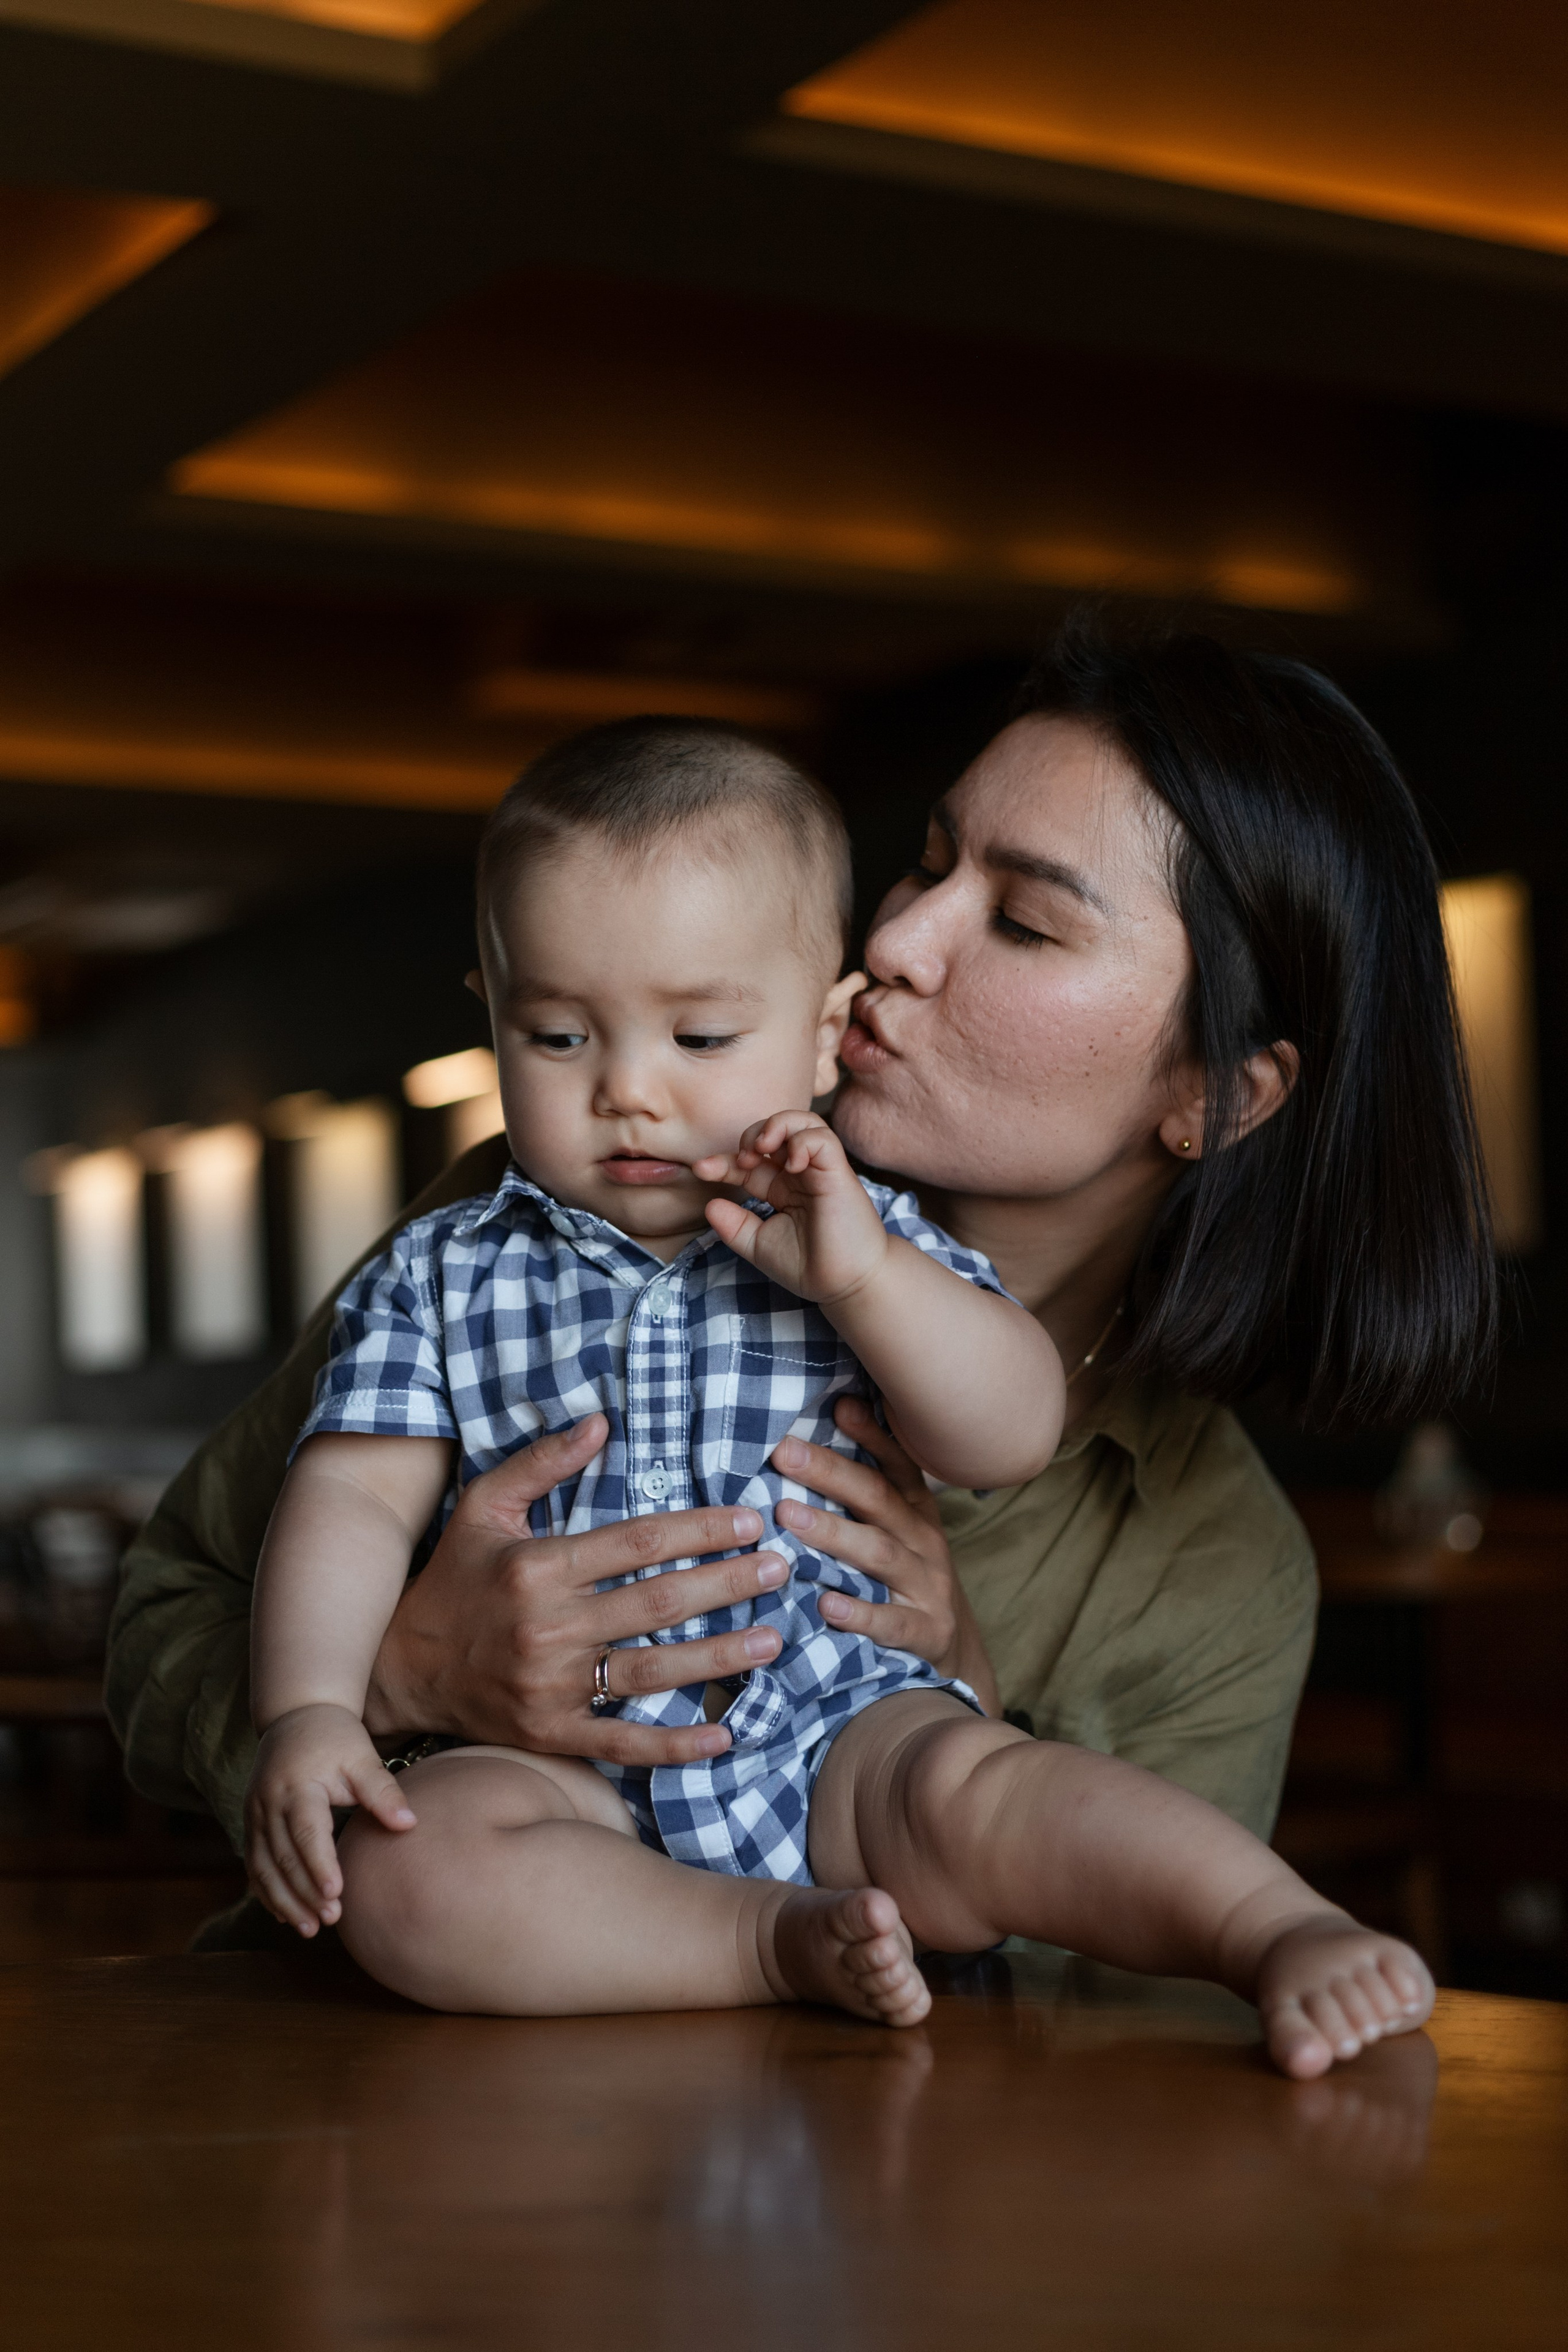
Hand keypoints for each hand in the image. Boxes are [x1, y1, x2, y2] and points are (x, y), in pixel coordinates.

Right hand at [245, 1702, 415, 1937]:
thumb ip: (382, 1791)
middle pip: (284, 1856)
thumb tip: (409, 1824)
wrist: (296, 1715)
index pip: (307, 1833)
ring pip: (263, 1866)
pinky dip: (267, 1891)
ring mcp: (254, 1814)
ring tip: (309, 1928)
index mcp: (297, 1786)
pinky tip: (285, 1914)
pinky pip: (254, 1864)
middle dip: (304, 1893)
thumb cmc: (335, 1738)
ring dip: (284, 1900)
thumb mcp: (361, 1757)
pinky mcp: (251, 1822)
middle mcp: (268, 1802)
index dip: (319, 1866)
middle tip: (331, 1920)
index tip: (336, 1894)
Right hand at [362, 1415, 789, 1767]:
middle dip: (725, 1585)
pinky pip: (623, 1743)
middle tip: (779, 1570)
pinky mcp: (552, 1734)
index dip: (699, 1530)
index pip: (637, 1542)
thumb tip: (600, 1420)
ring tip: (772, 1640)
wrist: (400, 1670)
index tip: (749, 1521)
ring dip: (718, 1657)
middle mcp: (546, 1628)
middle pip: (656, 1604)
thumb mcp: (484, 1507)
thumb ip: (541, 1462)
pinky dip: (675, 1744)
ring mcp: (551, 1687)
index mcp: (536, 1567)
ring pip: (651, 1672)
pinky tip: (726, 1733)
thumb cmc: (452, 1579)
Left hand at [695, 1111, 887, 1304]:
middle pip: (773, 1131)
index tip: (700, 1169)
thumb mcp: (758, 1245)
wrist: (846, 1285)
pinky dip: (802, 1141)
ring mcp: (819, 1170)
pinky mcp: (838, 1171)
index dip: (723, 1161)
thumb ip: (734, 1226)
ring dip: (776, 1126)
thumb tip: (709, 1205)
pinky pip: (822, 1138)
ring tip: (761, 1148)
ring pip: (801, 1122)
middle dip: (749, 1136)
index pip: (749, 1163)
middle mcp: (799, 1174)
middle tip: (742, 1160)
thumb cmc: (809, 1267)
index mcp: (781, 1189)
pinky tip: (791, 1164)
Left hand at [770, 1397, 1000, 1712]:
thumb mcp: (898, 1531)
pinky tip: (827, 1604)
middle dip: (832, 1473)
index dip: (871, 1435)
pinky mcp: (926, 1633)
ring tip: (789, 1517)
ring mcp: (927, 1587)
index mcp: (915, 1512)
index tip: (837, 1406)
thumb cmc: (909, 1579)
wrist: (957, 1651)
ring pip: (880, 1555)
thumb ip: (865, 1494)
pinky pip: (892, 1622)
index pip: (896, 1465)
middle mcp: (923, 1541)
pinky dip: (861, 1614)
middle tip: (785, 1453)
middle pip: (878, 1500)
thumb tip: (823, 1433)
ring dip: (834, 1534)